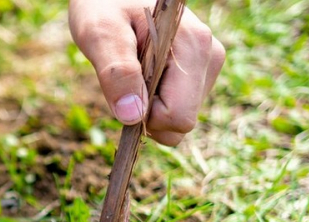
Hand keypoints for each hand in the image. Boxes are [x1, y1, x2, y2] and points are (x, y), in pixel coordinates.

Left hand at [68, 0, 224, 145]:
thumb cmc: (102, 5)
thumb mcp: (100, 34)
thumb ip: (116, 73)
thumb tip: (133, 117)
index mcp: (193, 46)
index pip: (179, 117)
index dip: (146, 117)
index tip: (125, 93)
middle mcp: (208, 56)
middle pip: (182, 123)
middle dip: (148, 116)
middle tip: (125, 82)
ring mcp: (206, 64)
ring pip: (180, 118)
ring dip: (149, 108)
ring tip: (133, 72)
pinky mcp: (198, 71)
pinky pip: (176, 108)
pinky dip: (154, 102)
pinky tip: (141, 75)